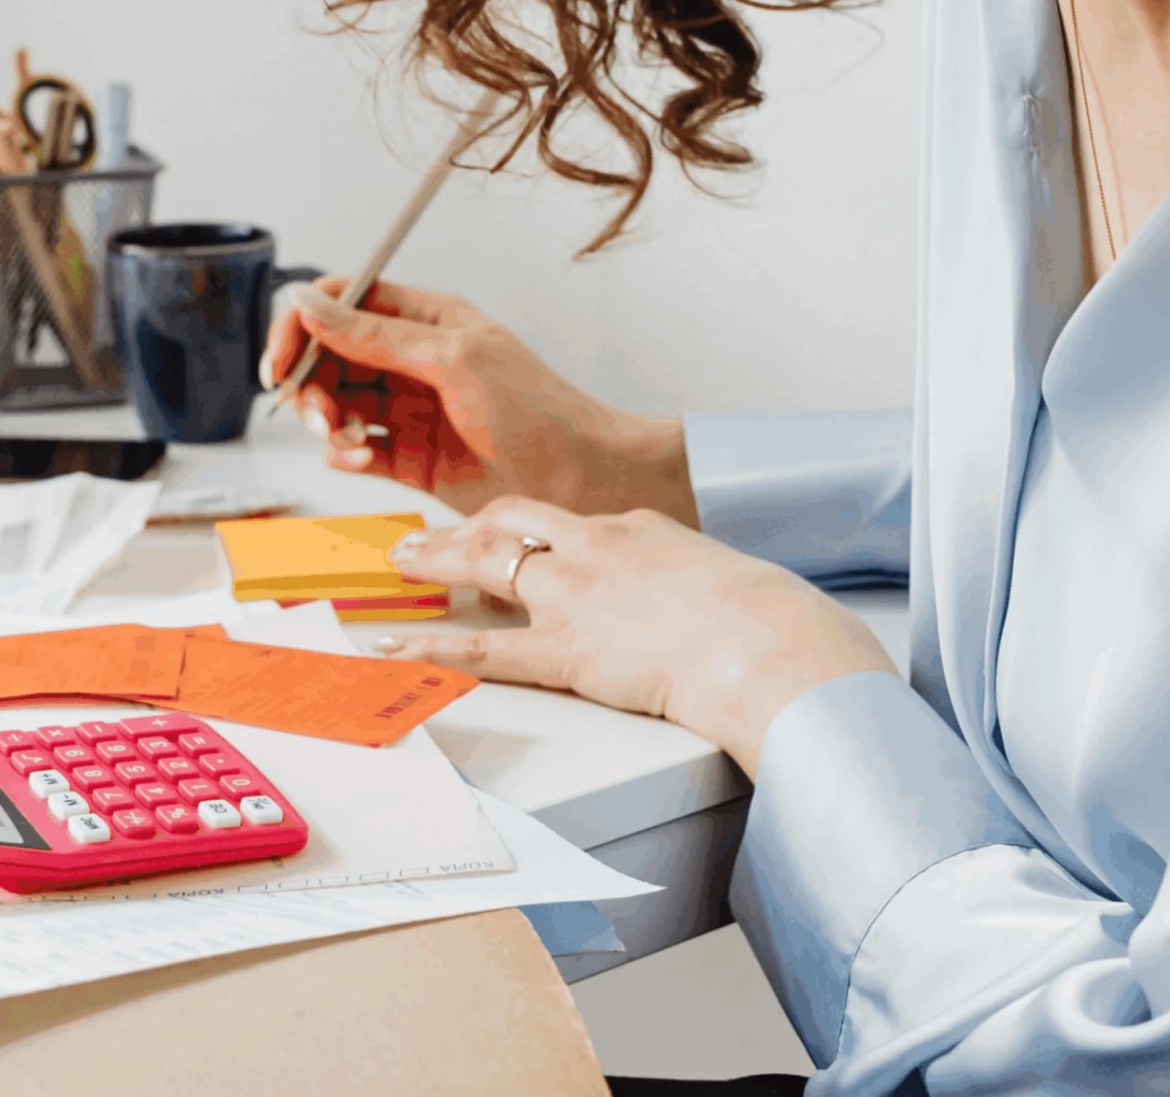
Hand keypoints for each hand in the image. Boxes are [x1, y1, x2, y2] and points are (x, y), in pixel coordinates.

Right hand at [260, 278, 695, 521]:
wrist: (579, 481)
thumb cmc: (537, 411)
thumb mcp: (452, 359)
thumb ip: (375, 335)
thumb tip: (310, 303)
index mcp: (425, 319)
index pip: (343, 302)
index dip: (302, 325)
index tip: (280, 360)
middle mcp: (412, 361)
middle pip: (329, 357)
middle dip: (309, 383)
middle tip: (312, 411)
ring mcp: (407, 409)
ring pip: (334, 405)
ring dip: (324, 421)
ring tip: (341, 439)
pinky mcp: (407, 458)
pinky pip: (352, 449)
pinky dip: (343, 454)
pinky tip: (360, 459)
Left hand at [373, 497, 896, 776]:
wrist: (770, 645)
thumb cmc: (769, 622)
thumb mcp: (727, 582)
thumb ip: (694, 584)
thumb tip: (702, 602)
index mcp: (638, 529)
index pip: (567, 518)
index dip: (527, 526)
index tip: (508, 530)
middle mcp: (596, 548)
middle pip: (512, 521)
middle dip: (465, 526)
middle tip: (431, 534)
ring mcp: (575, 596)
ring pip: (486, 564)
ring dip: (437, 561)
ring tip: (403, 562)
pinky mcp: (566, 650)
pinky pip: (483, 649)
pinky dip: (432, 647)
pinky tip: (399, 646)